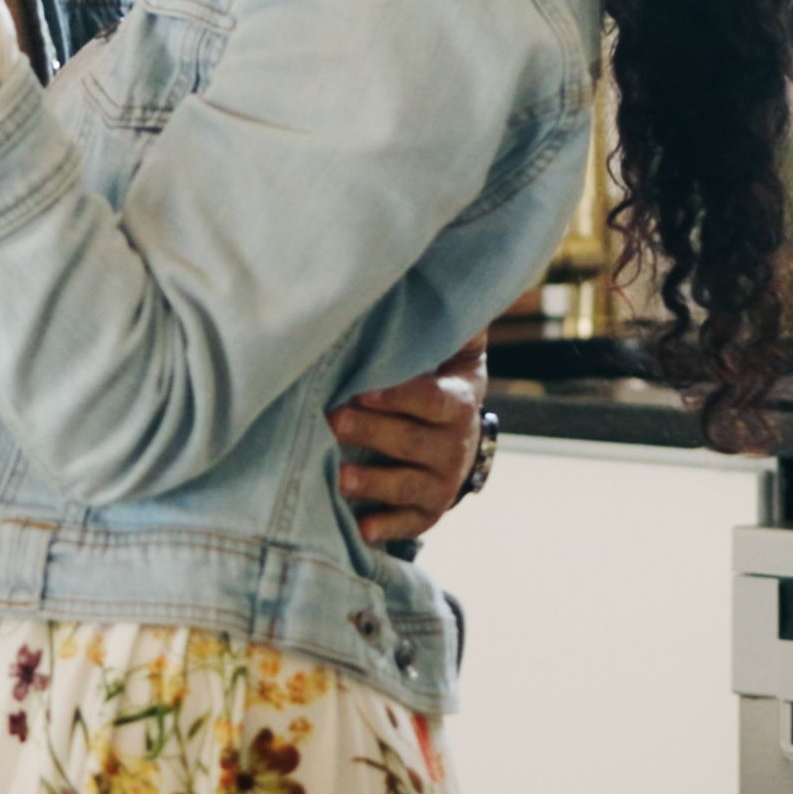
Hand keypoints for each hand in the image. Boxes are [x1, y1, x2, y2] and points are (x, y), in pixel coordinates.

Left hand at [332, 334, 488, 545]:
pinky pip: (410, 524)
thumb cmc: (437, 382)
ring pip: (408, 484)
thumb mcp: (451, 352)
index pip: (431, 400)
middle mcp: (454, 446)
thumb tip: (439, 264)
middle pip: (412, 441)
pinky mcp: (427, 511)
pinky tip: (362, 529)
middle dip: (373, 432)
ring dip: (375, 483)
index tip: (363, 387)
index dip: (399, 395)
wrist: (460, 438)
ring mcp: (442, 482)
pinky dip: (388, 528)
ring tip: (340, 478)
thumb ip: (448, 321)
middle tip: (332, 420)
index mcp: (456, 403)